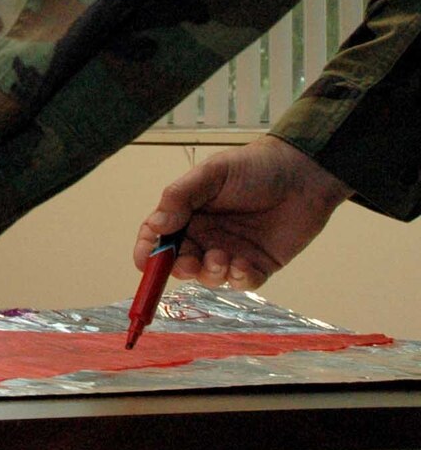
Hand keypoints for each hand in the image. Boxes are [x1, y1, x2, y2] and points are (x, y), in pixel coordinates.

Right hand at [138, 135, 350, 288]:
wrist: (304, 174)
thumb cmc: (255, 167)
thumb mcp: (211, 174)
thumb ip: (180, 197)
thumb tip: (156, 226)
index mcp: (188, 213)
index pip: (157, 236)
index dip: (147, 251)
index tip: (145, 262)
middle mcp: (205, 235)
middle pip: (179, 262)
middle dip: (179, 268)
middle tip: (190, 264)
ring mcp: (231, 251)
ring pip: (208, 277)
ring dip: (210, 274)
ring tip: (223, 258)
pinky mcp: (258, 264)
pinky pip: (241, 282)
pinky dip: (238, 279)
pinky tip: (242, 266)